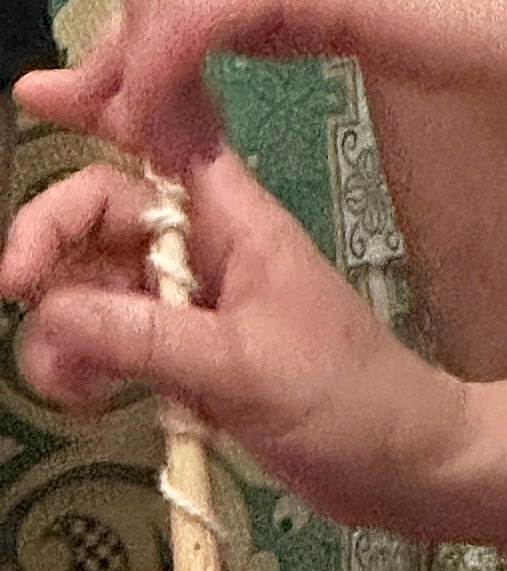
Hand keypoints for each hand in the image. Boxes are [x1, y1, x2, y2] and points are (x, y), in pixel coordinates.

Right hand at [5, 145, 470, 531]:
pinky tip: (87, 403)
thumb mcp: (244, 369)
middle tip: (15, 289)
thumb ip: (146, 338)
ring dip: (60, 325)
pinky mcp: (181, 354)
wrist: (404, 470)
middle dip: (49, 242)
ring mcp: (189, 301)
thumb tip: (47, 310)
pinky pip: (105, 339)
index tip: (35, 100)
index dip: (105, 104)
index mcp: (236, 219)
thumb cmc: (347, 403)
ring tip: (69, 384)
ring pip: (90, 282)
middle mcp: (205, 246)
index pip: (165, 132)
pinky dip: (80, 364)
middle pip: (100, 210)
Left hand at [16, 0, 506, 172]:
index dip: (157, 20)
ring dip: (135, 69)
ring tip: (141, 139)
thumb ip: (318, 0)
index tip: (126, 87)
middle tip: (102, 118)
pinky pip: (187, 22)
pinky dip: (159, 77)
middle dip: (122, 45)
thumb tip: (258, 32)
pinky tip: (164, 128)